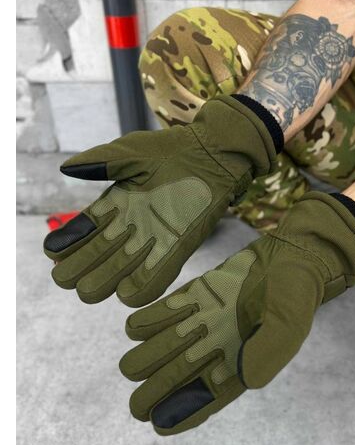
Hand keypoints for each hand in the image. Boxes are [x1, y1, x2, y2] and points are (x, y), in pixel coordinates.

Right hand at [43, 95, 276, 306]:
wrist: (212, 155)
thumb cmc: (173, 150)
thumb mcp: (132, 153)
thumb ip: (101, 161)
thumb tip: (66, 168)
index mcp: (115, 206)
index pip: (83, 232)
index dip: (66, 244)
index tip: (52, 253)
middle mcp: (130, 227)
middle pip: (95, 258)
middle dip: (78, 271)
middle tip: (68, 276)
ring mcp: (152, 240)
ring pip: (119, 273)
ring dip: (102, 283)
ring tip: (89, 288)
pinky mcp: (177, 249)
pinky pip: (155, 277)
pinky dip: (140, 288)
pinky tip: (124, 294)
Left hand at [119, 192, 354, 434]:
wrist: (286, 258)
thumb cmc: (293, 297)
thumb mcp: (289, 326)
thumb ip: (268, 352)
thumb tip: (244, 378)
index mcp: (237, 366)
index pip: (205, 399)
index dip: (180, 414)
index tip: (157, 423)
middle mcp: (213, 349)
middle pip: (174, 378)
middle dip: (152, 393)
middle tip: (137, 404)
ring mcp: (200, 323)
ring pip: (161, 349)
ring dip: (144, 359)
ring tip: (132, 367)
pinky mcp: (191, 297)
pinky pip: (160, 314)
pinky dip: (145, 322)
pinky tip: (136, 328)